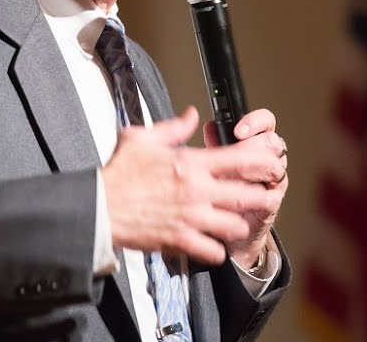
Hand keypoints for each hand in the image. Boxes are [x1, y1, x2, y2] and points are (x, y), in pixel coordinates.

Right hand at [102, 106, 275, 265]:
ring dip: (238, 224)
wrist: (98, 206)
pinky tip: (212, 243)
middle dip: (260, 197)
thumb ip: (173, 127)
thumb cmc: (118, 173)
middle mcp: (196, 191)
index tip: (269, 165)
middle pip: (247, 196)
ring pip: (235, 225)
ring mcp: (190, 218)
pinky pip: (213, 252)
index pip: (239, 159)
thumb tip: (191, 115)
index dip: (262, 162)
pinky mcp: (180, 241)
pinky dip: (217, 250)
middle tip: (261, 197)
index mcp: (191, 164)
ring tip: (234, 221)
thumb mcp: (143, 139)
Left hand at [203, 108, 287, 269]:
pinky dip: (255, 195)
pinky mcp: (271, 203)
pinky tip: (239, 196)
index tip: (237, 130)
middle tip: (233, 156)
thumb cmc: (219, 187)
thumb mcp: (214, 162)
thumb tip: (210, 126)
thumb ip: (215, 144)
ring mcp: (273, 181)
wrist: (223, 222)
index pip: (266, 122)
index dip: (255, 122)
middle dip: (252, 146)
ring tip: (233, 176)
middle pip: (273, 142)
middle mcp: (268, 159)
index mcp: (256, 143)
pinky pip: (271, 195)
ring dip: (253, 170)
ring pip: (275, 166)